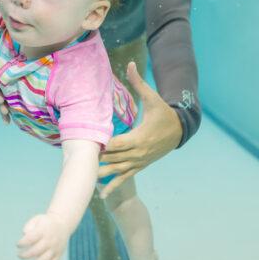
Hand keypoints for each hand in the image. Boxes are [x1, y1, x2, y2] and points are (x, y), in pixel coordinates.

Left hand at [17, 213, 69, 259]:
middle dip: (25, 255)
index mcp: (44, 230)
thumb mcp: (37, 219)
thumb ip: (29, 226)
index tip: (18, 244)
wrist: (63, 223)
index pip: (31, 238)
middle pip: (36, 251)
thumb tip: (24, 234)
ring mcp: (55, 249)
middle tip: (19, 255)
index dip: (22, 243)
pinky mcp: (58, 255)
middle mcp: (50, 240)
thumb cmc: (45, 222)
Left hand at [98, 61, 182, 198]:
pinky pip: (125, 179)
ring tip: (87, 183)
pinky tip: (102, 195)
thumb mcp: (152, 97)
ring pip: (118, 171)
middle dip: (99, 161)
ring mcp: (139, 162)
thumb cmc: (163, 113)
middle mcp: (138, 153)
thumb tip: (130, 64)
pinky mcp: (139, 167)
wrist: (179, 130)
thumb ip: (138, 83)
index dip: (105, 145)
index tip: (90, 146)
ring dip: (103, 176)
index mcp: (140, 137)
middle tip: (79, 166)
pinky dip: (114, 187)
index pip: (119, 143)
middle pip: (115, 159)